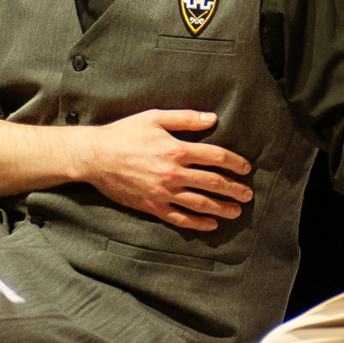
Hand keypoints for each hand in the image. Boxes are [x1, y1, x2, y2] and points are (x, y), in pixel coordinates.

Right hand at [78, 109, 253, 230]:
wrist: (95, 157)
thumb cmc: (124, 134)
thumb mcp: (155, 118)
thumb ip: (186, 118)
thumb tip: (213, 118)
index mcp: (177, 149)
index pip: (216, 157)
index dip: (235, 163)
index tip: (246, 168)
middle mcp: (173, 173)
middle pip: (213, 183)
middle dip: (234, 189)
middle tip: (248, 194)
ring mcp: (163, 193)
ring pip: (200, 203)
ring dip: (222, 208)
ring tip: (236, 211)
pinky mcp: (152, 206)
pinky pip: (179, 218)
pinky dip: (197, 223)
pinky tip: (210, 224)